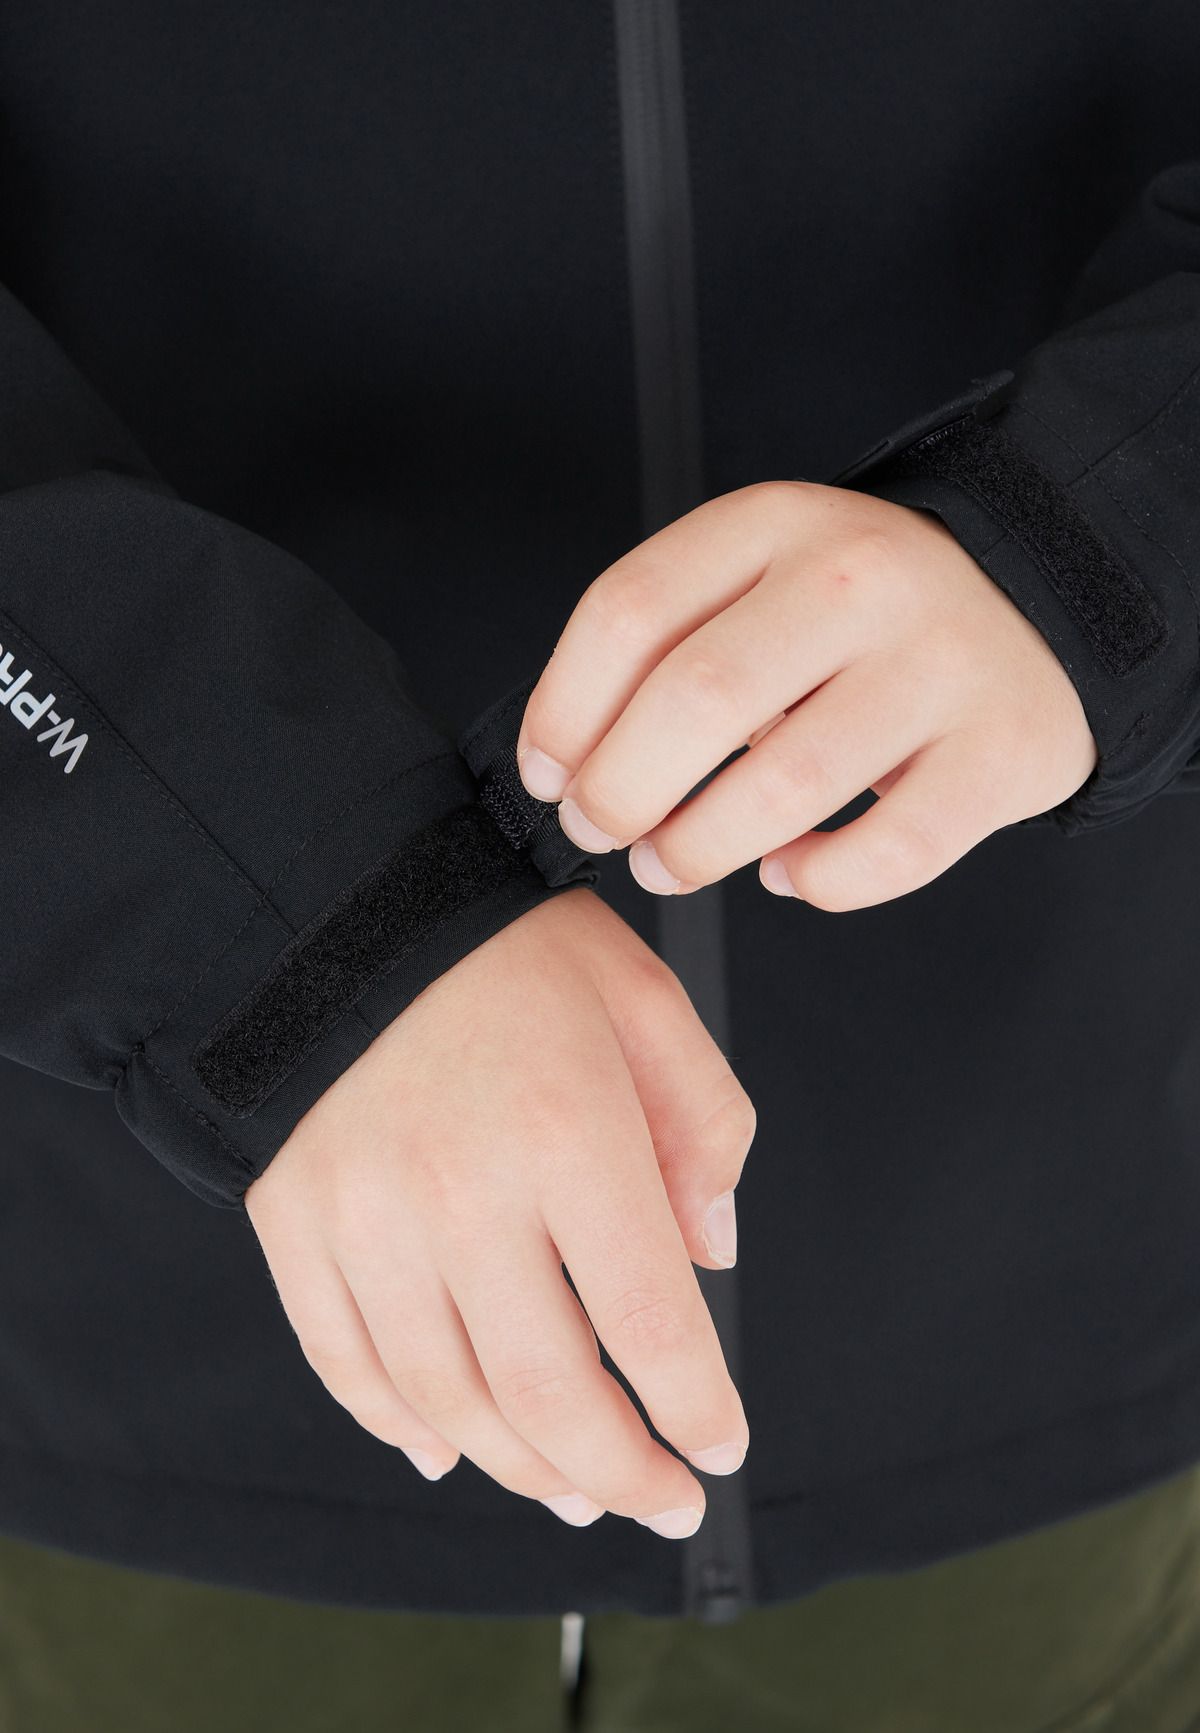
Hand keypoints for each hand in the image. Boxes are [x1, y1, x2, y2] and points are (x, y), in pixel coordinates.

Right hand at [243, 886, 753, 1537]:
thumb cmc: (506, 944)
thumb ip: (703, 1123)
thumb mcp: (642, 996)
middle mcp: (461, 1192)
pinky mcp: (293, 1224)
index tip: (721, 1448)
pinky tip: (445, 1448)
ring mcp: (365, 1218)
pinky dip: (399, 1424)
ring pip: (449, 1402)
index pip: (653, 1325)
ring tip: (573, 1490)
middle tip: (661, 1501)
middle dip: (621, 1472)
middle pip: (550, 1396)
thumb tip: (711, 1257)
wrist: (339, 896)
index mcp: (568, 1132)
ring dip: (522, 1468)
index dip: (698, 1410)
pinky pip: (347, 1363)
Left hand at [515, 482, 1098, 908]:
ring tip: (673, 865)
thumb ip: (670, 643)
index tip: (548, 775)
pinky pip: (889, 849)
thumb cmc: (860, 615)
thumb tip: (568, 765)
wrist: (1037, 606)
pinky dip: (821, 880)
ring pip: (787, 785)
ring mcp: (941, 663)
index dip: (564, 709)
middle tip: (603, 831)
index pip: (630, 611)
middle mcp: (862, 579)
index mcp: (777, 523)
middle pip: (698, 699)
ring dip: (701, 848)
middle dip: (621, 791)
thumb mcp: (761, 576)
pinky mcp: (1003, 749)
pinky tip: (789, 874)